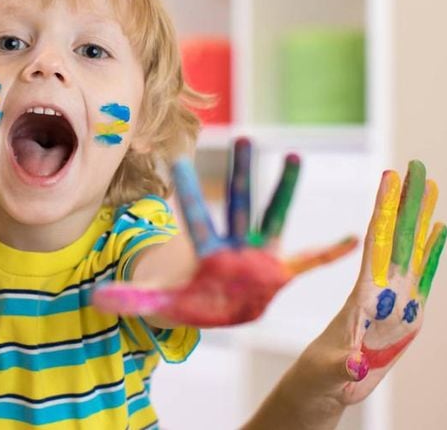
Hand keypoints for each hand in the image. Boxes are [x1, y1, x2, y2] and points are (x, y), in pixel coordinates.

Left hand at [93, 138, 357, 326]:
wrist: (213, 310)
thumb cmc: (187, 300)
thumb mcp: (159, 303)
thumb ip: (131, 300)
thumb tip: (94, 299)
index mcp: (205, 252)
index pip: (196, 216)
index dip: (188, 191)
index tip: (177, 157)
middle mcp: (233, 245)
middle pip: (236, 202)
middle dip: (240, 173)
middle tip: (242, 137)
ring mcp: (258, 255)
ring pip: (272, 216)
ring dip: (283, 189)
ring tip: (294, 157)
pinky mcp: (278, 272)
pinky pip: (308, 260)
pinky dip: (329, 252)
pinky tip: (352, 238)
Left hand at [328, 160, 446, 402]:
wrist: (322, 387)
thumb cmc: (318, 377)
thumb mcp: (330, 372)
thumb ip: (344, 366)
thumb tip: (356, 363)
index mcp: (361, 295)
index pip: (374, 243)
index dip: (383, 210)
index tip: (388, 178)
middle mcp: (379, 289)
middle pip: (397, 236)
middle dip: (407, 201)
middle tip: (416, 165)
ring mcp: (394, 299)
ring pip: (411, 249)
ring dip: (421, 217)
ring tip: (431, 185)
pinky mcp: (406, 314)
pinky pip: (423, 276)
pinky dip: (433, 252)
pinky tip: (440, 229)